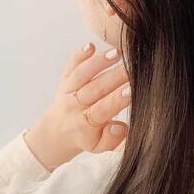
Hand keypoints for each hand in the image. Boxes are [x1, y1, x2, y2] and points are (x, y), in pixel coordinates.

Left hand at [24, 42, 130, 170]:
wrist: (59, 131)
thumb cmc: (86, 138)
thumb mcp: (100, 147)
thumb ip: (112, 140)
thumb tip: (120, 127)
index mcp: (84, 124)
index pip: (103, 109)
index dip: (117, 99)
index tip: (132, 89)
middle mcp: (74, 105)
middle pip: (95, 88)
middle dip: (115, 77)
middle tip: (134, 67)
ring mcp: (68, 90)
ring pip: (83, 74)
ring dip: (99, 62)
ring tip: (117, 53)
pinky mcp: (65, 78)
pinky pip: (71, 65)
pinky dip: (79, 54)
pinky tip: (90, 45)